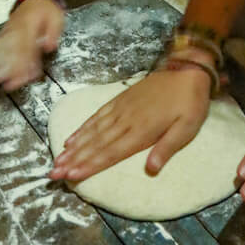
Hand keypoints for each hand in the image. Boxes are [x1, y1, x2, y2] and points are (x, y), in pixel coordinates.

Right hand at [0, 0, 64, 91]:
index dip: (26, 63)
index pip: (26, 47)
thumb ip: (53, 33)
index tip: (26, 78)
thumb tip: (49, 48)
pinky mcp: (3, 34)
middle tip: (5, 86)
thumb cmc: (47, 9)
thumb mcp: (57, 18)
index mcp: (30, 26)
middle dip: (8, 69)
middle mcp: (16, 29)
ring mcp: (8, 31)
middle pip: (10, 51)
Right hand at [49, 66, 210, 182]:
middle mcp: (126, 120)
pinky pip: (98, 115)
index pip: (111, 152)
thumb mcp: (187, 128)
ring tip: (57, 159)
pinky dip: (83, 127)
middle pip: (96, 144)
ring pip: (93, 130)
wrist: (188, 68)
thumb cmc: (191, 102)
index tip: (71, 176)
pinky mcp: (120, 98)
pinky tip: (72, 137)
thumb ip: (167, 148)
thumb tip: (151, 170)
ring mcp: (121, 108)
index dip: (90, 165)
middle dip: (74, 160)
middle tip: (53, 172)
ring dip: (74, 146)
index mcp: (142, 131)